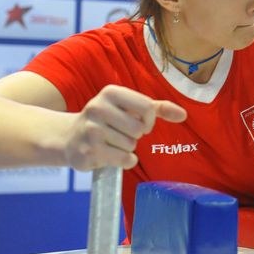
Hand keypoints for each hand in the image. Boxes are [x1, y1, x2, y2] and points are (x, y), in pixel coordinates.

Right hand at [64, 85, 186, 170]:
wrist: (69, 138)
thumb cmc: (107, 120)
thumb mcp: (130, 108)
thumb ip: (158, 108)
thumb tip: (183, 114)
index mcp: (111, 93)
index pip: (147, 107)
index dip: (149, 120)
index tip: (141, 123)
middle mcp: (98, 108)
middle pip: (139, 128)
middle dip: (136, 135)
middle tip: (121, 134)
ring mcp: (91, 130)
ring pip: (131, 145)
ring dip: (127, 148)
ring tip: (111, 142)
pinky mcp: (89, 151)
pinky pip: (124, 159)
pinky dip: (125, 161)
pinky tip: (110, 154)